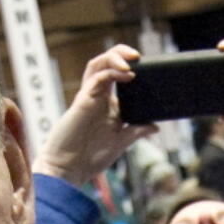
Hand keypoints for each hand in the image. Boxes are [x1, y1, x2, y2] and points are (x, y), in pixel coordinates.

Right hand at [32, 45, 158, 186]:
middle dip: (121, 53)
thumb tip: (155, 126)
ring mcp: (89, 97)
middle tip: (138, 55)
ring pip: (98, 64)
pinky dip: (111, 72)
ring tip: (132, 59)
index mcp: (106, 104)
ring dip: (115, 57)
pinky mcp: (82, 101)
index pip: (117, 75)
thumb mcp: (121, 142)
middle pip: (105, 63)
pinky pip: (96, 78)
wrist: (68, 170)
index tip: (148, 69)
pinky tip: (126, 74)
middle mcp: (96, 96)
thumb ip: (136, 131)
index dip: (130, 66)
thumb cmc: (89, 158)